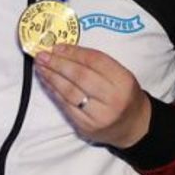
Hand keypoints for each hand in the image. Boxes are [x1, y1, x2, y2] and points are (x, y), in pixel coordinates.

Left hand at [34, 44, 151, 148]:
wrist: (133, 126)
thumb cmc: (123, 95)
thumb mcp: (119, 75)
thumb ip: (96, 63)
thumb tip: (64, 51)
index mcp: (123, 81)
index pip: (96, 61)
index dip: (74, 52)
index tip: (58, 46)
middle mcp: (113, 99)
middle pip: (80, 76)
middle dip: (58, 64)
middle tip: (42, 55)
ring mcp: (98, 115)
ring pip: (69, 92)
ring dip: (51, 77)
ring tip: (41, 66)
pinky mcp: (86, 127)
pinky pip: (65, 106)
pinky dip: (54, 92)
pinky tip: (47, 82)